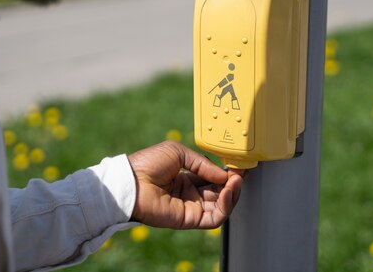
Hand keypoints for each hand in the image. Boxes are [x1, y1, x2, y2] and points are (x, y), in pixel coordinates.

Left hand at [127, 141, 243, 228]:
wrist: (131, 181)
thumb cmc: (148, 163)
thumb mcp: (178, 152)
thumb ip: (202, 163)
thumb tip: (223, 175)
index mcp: (186, 178)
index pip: (213, 177)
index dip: (226, 172)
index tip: (238, 165)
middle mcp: (190, 194)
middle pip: (220, 192)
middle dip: (233, 182)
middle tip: (241, 172)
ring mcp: (191, 207)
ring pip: (221, 205)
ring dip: (232, 193)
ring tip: (236, 180)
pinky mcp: (190, 219)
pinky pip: (214, 217)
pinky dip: (225, 205)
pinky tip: (227, 191)